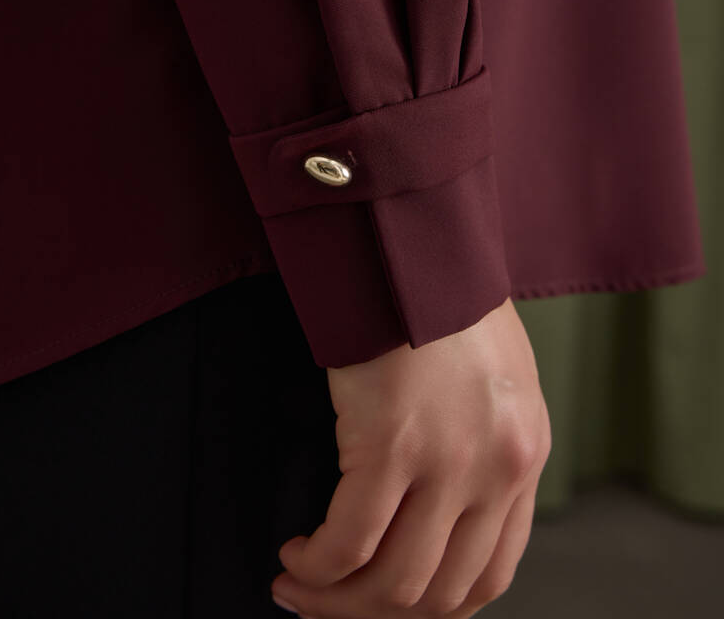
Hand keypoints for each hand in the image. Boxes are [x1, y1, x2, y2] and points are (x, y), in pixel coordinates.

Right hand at [270, 296, 549, 616]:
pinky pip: (349, 542)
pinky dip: (318, 564)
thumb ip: (480, 443)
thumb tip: (434, 507)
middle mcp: (499, 468)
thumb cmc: (439, 295)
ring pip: (394, 582)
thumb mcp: (491, 378)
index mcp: (525, 454)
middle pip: (440, 592)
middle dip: (374, 613)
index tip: (381, 601)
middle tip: (327, 602)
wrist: (414, 241)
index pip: (490, 574)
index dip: (429, 606)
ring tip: (300, 580)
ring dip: (339, 599)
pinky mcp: (393, 442)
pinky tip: (297, 551)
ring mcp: (450, 460)